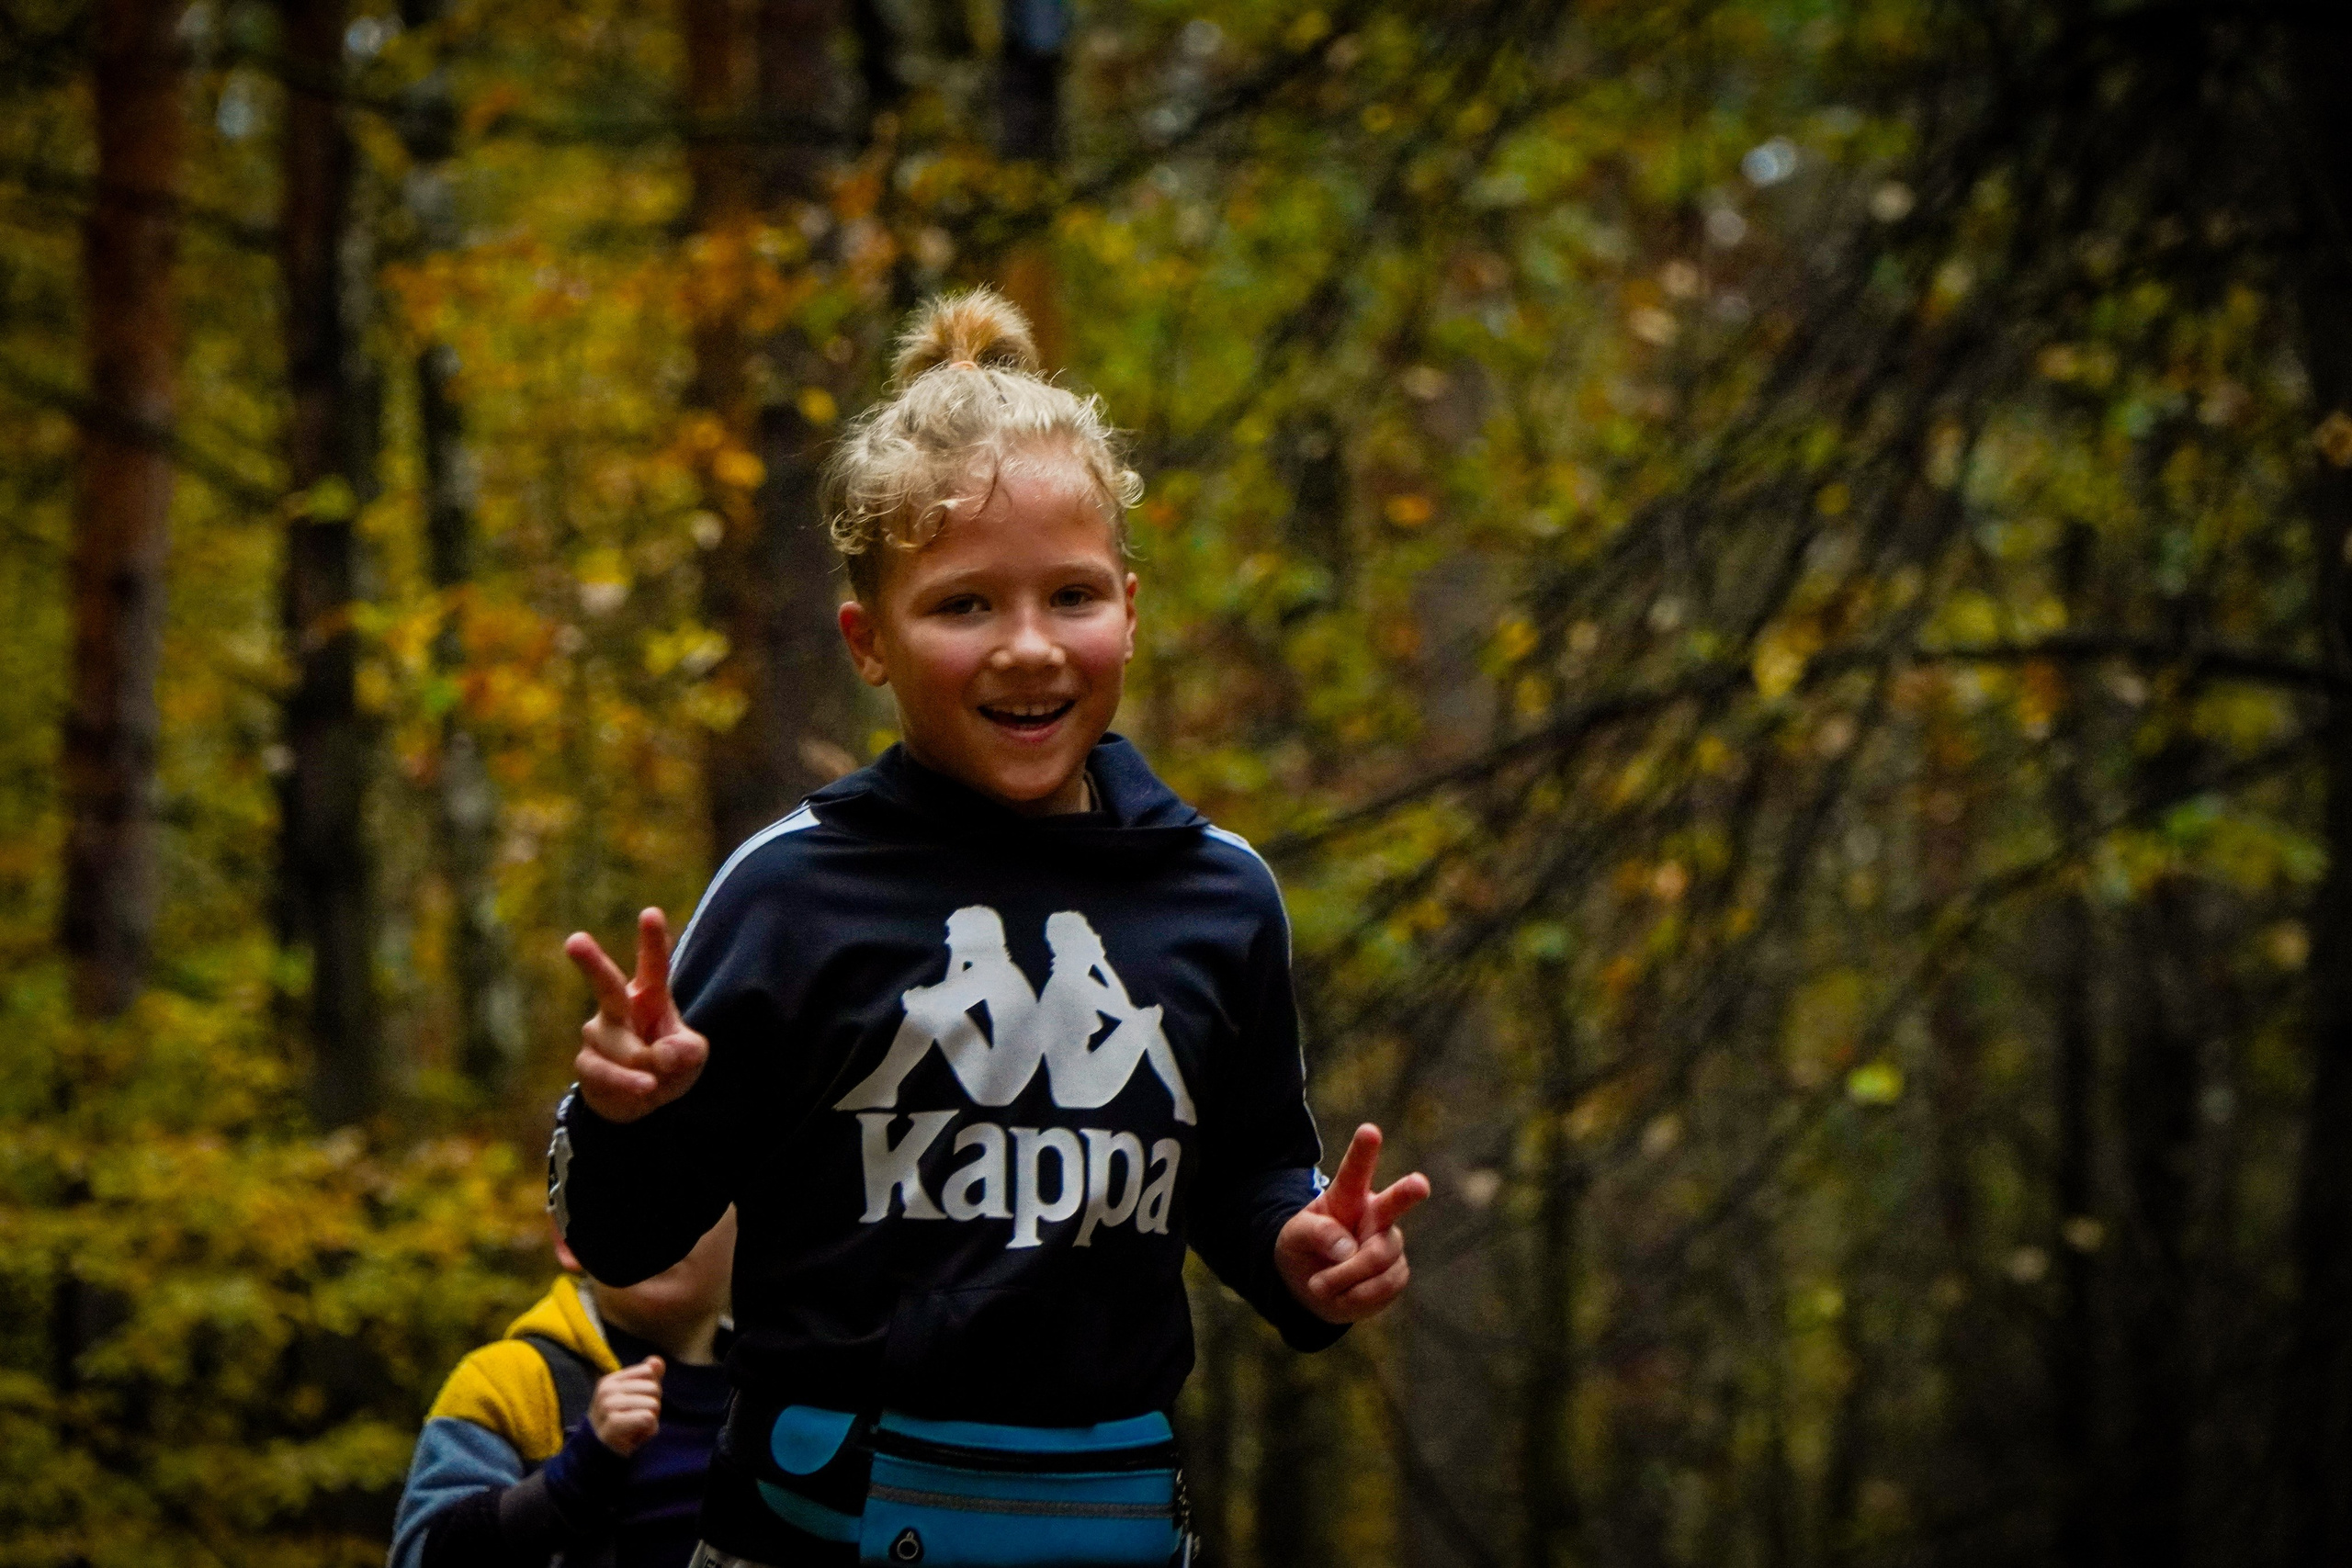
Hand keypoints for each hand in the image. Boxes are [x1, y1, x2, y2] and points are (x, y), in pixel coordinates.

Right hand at [565, 908, 709, 1123]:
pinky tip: (645, 1088)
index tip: (650, 913)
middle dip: (590, 962)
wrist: (638, 1101)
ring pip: (620, 1047)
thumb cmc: (668, 1064)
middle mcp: (619, 1007)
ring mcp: (598, 1033)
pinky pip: (606, 1072)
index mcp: (650, 995)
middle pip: (606, 984)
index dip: (652, 941)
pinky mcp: (586, 1062)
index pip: (653, 966)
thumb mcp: (692, 1056)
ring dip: (643, 1066)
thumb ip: (686, 1052)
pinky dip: (629, 1082)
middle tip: (574, 940)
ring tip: (653, 1079)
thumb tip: (661, 1055)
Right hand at [588, 1355, 663, 1455]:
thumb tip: (657, 1361)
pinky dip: (649, 1430)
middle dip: (652, 1406)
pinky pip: (647, 1418)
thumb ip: (647, 1377)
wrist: (599, 1452)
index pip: (648, 1372)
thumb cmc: (620, 1422)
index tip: (638, 1403)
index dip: (651, 1389)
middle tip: (637, 1419)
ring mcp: (608, 1407)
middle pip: (653, 1388)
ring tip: (636, 1428)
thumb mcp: (633, 1398)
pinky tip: (638, 1437)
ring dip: (652, 1420)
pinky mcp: (613, 1425)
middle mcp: (607, 1390)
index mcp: (611, 1380)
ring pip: (653, 1404)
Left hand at [1275, 1124, 1430, 1324]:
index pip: (1355, 1171)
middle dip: (1407, 1193)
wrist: (1313, 1288)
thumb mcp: (1293, 1236)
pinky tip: (1343, 1294)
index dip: (1363, 1151)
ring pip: (1378, 1259)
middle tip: (1419, 1184)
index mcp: (1347, 1196)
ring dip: (1345, 1278)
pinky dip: (1356, 1297)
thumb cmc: (1303, 1249)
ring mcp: (1389, 1243)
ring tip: (1319, 1285)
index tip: (1369, 1131)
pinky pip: (1383, 1287)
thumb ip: (1315, 1233)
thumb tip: (1347, 1249)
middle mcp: (1374, 1215)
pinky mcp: (1396, 1272)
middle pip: (1393, 1204)